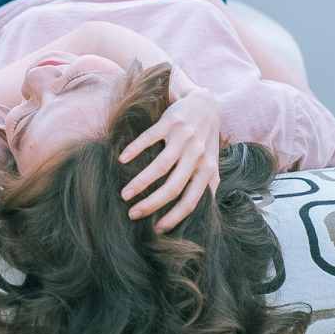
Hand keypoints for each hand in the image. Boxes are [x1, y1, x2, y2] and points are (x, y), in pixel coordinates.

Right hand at [119, 86, 221, 232]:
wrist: (205, 104)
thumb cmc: (205, 139)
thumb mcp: (212, 163)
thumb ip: (209, 185)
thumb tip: (203, 214)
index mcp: (207, 169)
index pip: (191, 200)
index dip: (174, 217)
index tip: (157, 229)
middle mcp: (196, 155)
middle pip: (173, 187)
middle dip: (151, 204)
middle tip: (132, 214)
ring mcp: (183, 138)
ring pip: (160, 166)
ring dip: (140, 183)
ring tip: (124, 195)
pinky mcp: (170, 122)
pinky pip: (149, 138)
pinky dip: (134, 149)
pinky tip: (122, 160)